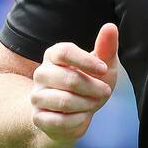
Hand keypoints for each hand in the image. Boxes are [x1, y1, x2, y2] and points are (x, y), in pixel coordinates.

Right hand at [30, 23, 119, 143]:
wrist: (76, 115)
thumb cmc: (90, 85)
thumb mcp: (102, 67)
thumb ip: (106, 48)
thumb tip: (110, 27)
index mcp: (53, 55)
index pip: (64, 51)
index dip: (86, 61)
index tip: (104, 69)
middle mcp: (41, 74)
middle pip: (69, 78)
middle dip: (93, 88)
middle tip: (104, 92)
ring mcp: (37, 96)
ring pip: (64, 101)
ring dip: (87, 104)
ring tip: (92, 103)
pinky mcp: (38, 118)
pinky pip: (60, 121)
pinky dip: (78, 120)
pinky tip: (82, 116)